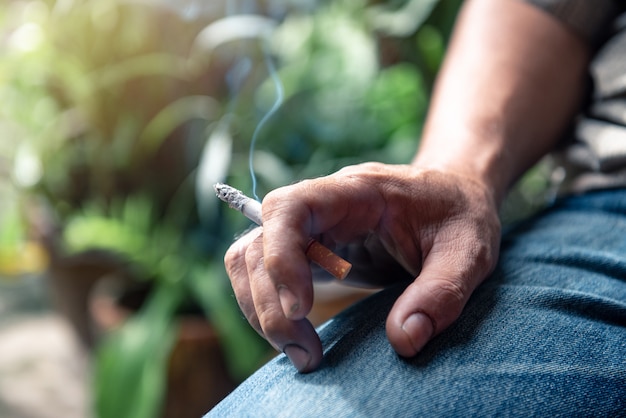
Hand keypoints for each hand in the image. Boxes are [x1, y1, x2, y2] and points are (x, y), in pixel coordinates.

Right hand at [223, 162, 500, 371]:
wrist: (453, 195)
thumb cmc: (460, 214)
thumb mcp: (469, 250)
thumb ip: (442, 291)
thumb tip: (403, 341)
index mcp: (356, 192)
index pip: (290, 208)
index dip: (281, 256)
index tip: (303, 308)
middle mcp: (322, 207)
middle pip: (258, 243)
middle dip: (268, 302)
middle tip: (307, 353)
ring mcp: (312, 229)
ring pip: (249, 260)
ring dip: (260, 309)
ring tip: (302, 353)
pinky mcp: (310, 252)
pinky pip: (264, 275)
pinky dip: (267, 308)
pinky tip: (299, 335)